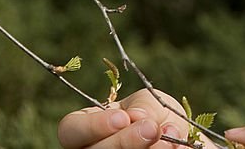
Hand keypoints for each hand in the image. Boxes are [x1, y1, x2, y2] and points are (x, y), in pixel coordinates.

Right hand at [57, 88, 190, 148]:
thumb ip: (142, 105)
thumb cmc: (153, 117)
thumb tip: (137, 117)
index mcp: (86, 128)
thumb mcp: (149, 102)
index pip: (71, 129)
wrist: (173, 138)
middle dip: (123, 141)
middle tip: (151, 129)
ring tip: (168, 141)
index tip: (123, 118)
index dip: (93, 125)